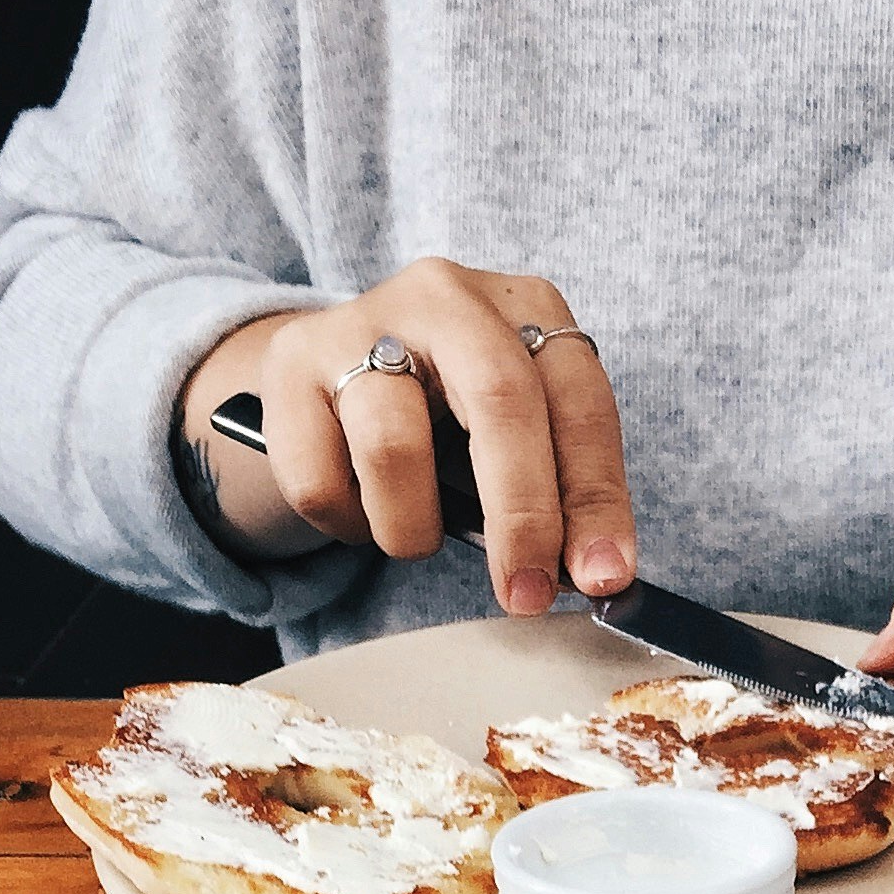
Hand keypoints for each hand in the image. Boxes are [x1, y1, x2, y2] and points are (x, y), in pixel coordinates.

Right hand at [174, 261, 634, 609]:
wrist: (338, 372)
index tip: (602, 576)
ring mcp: (362, 321)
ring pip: (393, 446)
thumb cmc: (451, 416)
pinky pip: (320, 479)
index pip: (580, 403)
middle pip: (499, 402)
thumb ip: (558, 493)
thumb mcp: (520, 436)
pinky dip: (348, 523)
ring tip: (418, 536)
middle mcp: (448, 298)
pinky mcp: (291, 361)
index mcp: (527, 309)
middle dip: (522, 516)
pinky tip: (361, 508)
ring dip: (413, 528)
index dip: (596, 498)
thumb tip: (593, 575)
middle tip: (525, 595)